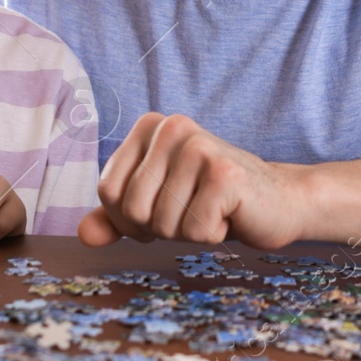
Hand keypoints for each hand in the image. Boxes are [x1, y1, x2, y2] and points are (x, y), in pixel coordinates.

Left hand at [78, 112, 306, 249]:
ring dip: (188, 231)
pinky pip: (194, 231)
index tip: (164, 208)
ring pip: (162, 224)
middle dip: (160, 227)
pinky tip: (230, 214)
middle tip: (194, 208)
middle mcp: (173, 127)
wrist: (276, 202)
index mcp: (151, 126)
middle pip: (132, 210)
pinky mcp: (225, 175)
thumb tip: (84, 234)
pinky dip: (212, 234)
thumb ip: (116, 217)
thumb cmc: (211, 201)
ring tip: (213, 209)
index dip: (130, 218)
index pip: (109, 191)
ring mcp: (200, 147)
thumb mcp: (158, 205)